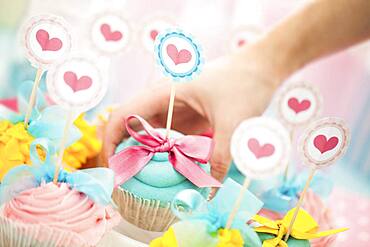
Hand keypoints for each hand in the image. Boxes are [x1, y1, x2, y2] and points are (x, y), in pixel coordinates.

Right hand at [102, 45, 283, 181]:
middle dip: (128, 153)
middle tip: (130, 183)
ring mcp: (175, 107)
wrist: (263, 67)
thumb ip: (220, 159)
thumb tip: (210, 192)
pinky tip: (170, 170)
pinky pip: (168, 136)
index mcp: (165, 92)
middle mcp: (164, 99)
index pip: (123, 115)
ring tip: (147, 181)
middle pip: (132, 126)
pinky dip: (165, 153)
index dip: (111, 141)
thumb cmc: (245, 84)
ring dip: (147, 155)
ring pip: (150, 133)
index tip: (113, 168)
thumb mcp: (233, 123)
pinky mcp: (187, 115)